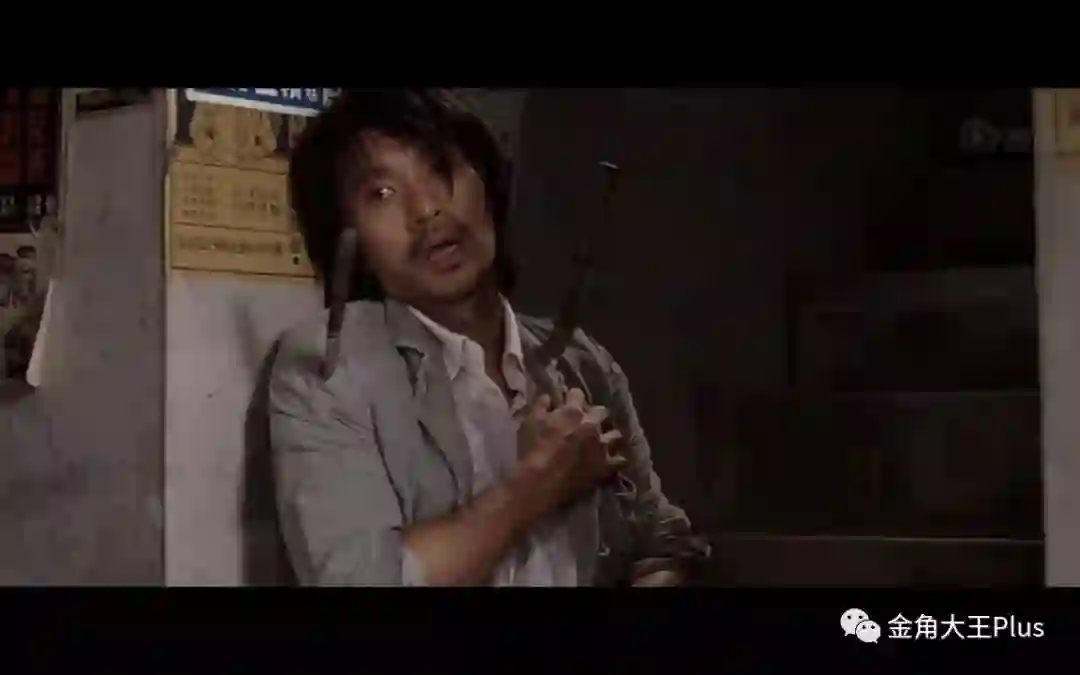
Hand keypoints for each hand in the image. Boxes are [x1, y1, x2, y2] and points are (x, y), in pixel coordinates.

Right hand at [517, 388, 624, 509]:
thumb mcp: (531, 421)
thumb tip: (549, 397)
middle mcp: (592, 425)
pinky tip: (612, 461)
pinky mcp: (606, 466)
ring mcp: (602, 446)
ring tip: (603, 442)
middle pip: (602, 411)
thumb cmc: (533, 449)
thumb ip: (541, 406)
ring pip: (615, 435)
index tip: (569, 402)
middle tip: (588, 423)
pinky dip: (617, 460)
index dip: (573, 398)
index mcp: (573, 412)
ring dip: (609, 436)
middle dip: (596, 415)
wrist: (542, 480)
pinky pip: (621, 461)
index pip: (578, 394)